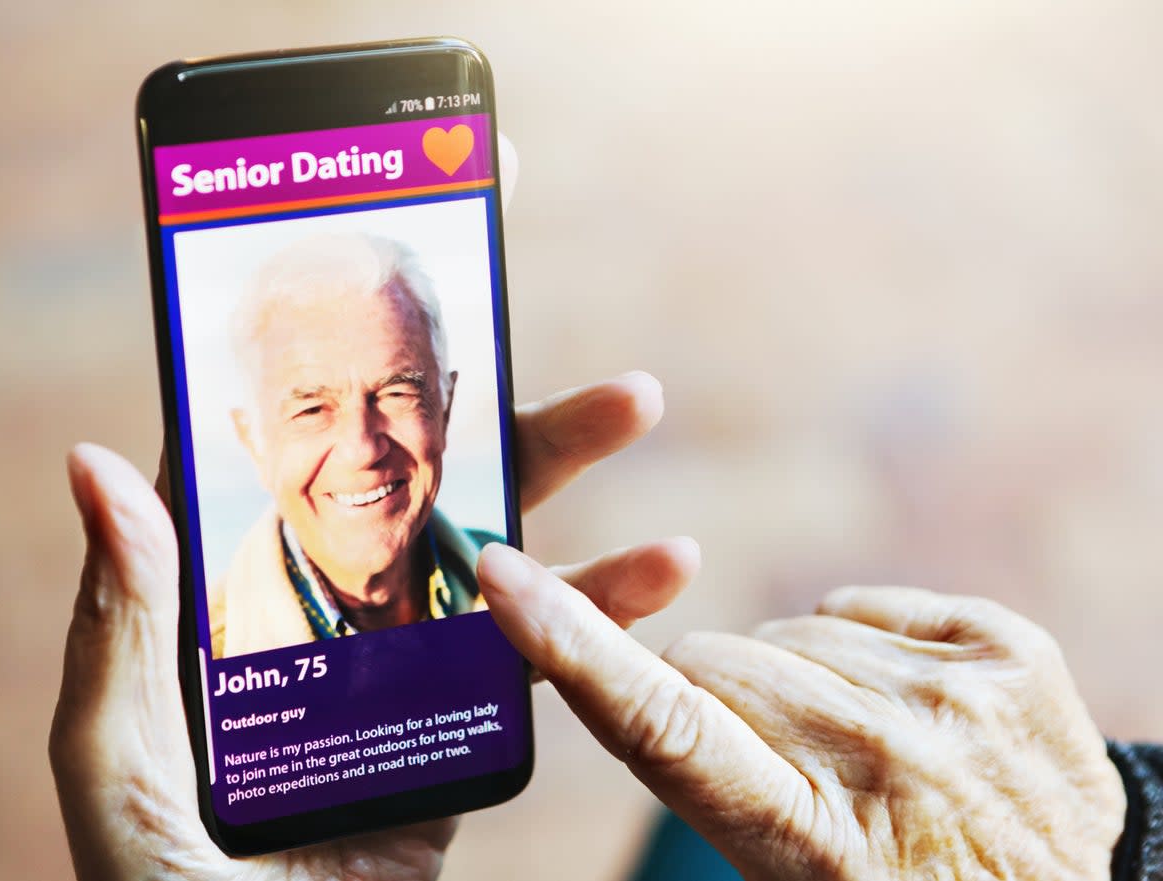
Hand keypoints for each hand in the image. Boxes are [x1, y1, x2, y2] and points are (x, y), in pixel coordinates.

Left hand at [49, 372, 698, 880]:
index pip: (303, 477)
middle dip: (513, 426)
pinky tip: (660, 574)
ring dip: (579, 493)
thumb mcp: (122, 756)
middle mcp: (335, 625)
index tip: (406, 311)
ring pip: (504, 566)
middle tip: (599, 378)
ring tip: (642, 410)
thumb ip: (129, 619)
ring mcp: (408, 677)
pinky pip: (540, 663)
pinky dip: (605, 616)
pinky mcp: (463, 736)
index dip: (356, 392)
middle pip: (431, 499)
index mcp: (247, 611)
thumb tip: (101, 459)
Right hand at [478, 551, 1126, 880]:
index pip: (664, 722)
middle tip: (767, 764)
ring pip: (786, 628)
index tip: (504, 575)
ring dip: (792, 679)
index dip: (573, 644)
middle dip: (709, 698)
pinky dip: (857, 646)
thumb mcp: (785, 879)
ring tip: (854, 752)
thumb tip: (661, 677)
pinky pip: (862, 603)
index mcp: (812, 842)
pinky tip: (897, 707)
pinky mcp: (1008, 648)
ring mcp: (958, 696)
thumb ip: (712, 774)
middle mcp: (886, 758)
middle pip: (714, 663)